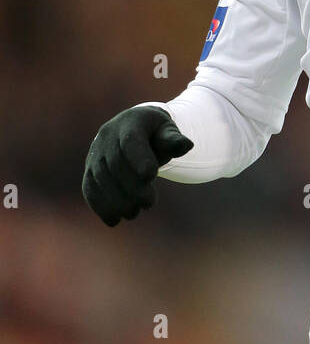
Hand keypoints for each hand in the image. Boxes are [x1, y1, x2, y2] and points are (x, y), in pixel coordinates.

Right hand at [82, 106, 193, 225]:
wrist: (133, 130)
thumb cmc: (156, 134)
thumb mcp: (168, 132)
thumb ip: (174, 140)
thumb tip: (186, 145)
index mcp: (130, 122)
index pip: (131, 141)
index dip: (139, 158)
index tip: (151, 176)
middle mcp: (108, 135)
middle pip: (115, 163)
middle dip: (130, 186)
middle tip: (148, 204)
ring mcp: (96, 152)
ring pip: (99, 177)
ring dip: (115, 199)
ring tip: (133, 214)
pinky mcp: (90, 168)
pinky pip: (89, 186)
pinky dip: (99, 205)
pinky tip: (113, 220)